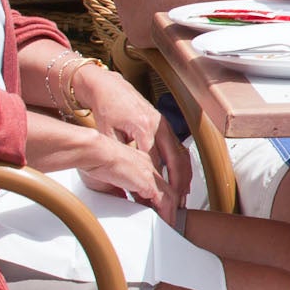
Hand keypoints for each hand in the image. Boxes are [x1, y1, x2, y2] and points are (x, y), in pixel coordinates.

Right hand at [46, 123, 176, 214]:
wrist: (93, 153)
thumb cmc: (94, 162)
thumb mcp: (107, 182)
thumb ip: (117, 191)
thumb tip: (121, 201)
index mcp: (138, 163)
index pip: (152, 184)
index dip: (155, 199)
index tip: (154, 210)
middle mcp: (148, 166)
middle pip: (165, 189)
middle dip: (168, 206)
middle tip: (167, 220)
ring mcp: (150, 173)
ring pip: (169, 195)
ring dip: (170, 212)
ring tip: (169, 225)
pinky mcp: (148, 182)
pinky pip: (164, 201)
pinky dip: (166, 213)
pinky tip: (165, 222)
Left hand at [79, 64, 186, 207]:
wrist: (110, 87)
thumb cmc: (106, 108)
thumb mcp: (106, 133)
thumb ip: (118, 153)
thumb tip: (124, 174)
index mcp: (143, 128)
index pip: (155, 162)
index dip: (157, 183)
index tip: (158, 198)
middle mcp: (158, 126)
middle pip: (174, 161)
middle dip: (178, 184)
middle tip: (178, 202)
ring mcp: (164, 125)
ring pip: (181, 155)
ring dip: (184, 177)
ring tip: (183, 195)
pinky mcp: (165, 125)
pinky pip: (179, 149)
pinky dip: (182, 166)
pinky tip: (182, 178)